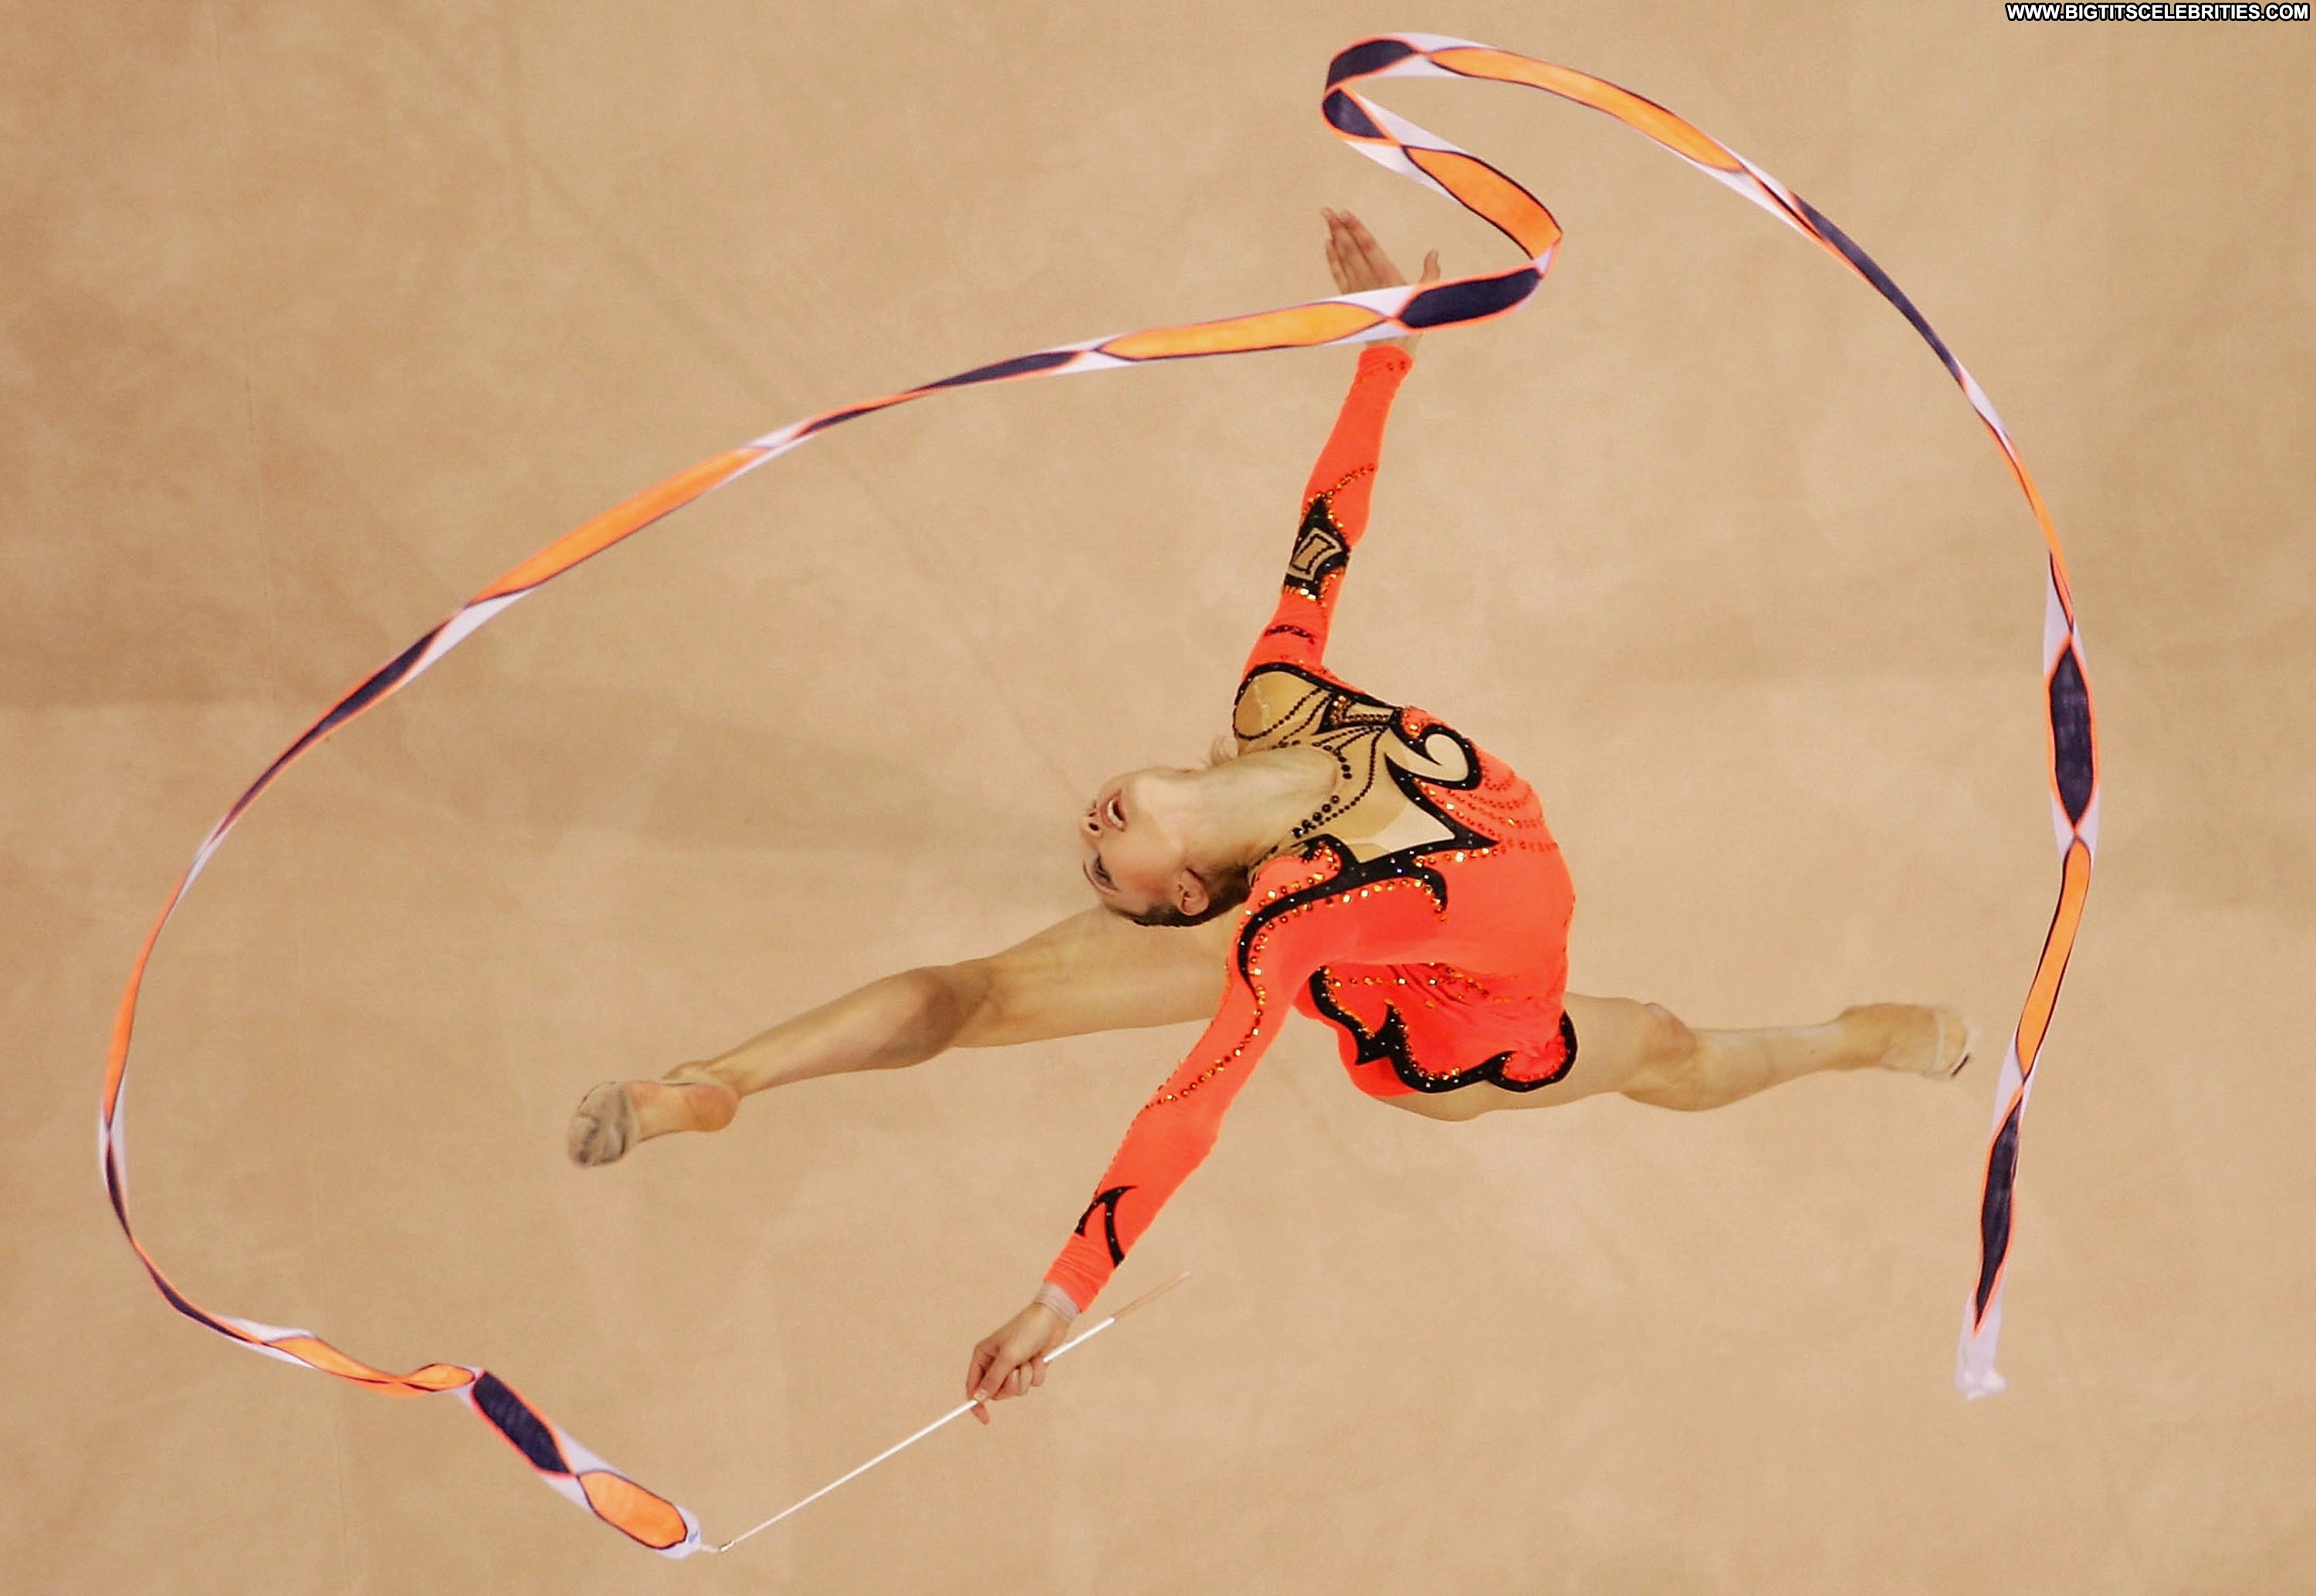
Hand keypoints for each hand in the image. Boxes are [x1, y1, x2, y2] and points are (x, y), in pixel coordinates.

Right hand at [965, 1299, 1068, 1424]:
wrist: (1052, 1319)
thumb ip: (993, 1379)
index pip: (973, 1385)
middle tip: (1016, 1371)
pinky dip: (1037, 1373)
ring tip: (1030, 1360)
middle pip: (997, 1392)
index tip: (985, 1418)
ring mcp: (1013, 1366)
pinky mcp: (1029, 1368)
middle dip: (1010, 1385)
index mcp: (983, 1355)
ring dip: (1026, 1377)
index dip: (977, 1403)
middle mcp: (996, 1362)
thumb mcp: (1008, 1356)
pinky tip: (1039, 1357)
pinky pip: (1032, 1384)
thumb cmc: (1026, 1330)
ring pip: (1016, 1390)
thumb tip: (978, 1398)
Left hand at [1323, 207, 1440, 354]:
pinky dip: (1331, 259)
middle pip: (1351, 248)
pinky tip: (1327, 245)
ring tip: (1327, 220)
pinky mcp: (1350, 297)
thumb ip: (1430, 271)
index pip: (1368, 246)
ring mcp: (1357, 288)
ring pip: (1343, 258)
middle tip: (1328, 211)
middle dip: (1339, 228)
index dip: (1356, 229)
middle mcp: (1368, 278)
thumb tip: (1434, 252)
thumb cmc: (1412, 320)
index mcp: (1387, 274)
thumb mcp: (1426, 294)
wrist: (1391, 347)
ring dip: (1334, 238)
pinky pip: (1338, 274)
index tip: (1345, 213)